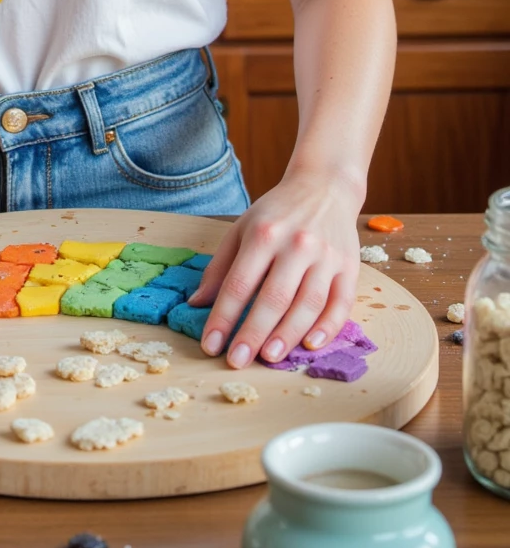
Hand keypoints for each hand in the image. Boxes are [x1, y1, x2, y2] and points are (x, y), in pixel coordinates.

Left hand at [185, 167, 362, 368]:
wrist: (325, 187)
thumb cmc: (278, 212)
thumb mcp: (242, 228)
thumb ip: (220, 266)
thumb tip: (197, 303)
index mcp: (264, 233)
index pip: (239, 283)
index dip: (223, 317)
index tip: (210, 345)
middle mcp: (296, 244)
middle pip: (273, 297)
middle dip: (253, 333)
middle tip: (237, 361)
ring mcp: (326, 257)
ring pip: (307, 305)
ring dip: (287, 336)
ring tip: (268, 358)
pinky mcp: (350, 267)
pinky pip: (341, 304)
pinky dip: (327, 328)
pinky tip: (310, 345)